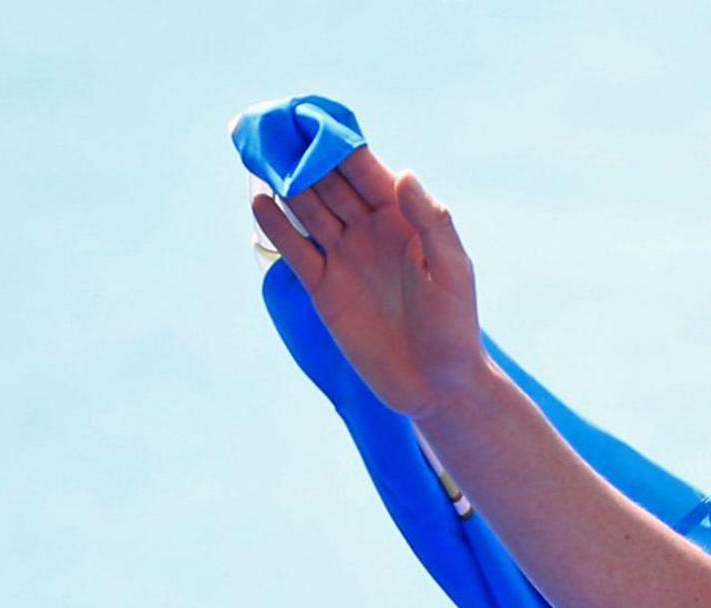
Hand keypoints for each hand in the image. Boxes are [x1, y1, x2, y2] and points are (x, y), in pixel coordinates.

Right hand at [246, 147, 488, 419]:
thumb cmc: (455, 330)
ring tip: (255, 153)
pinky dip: (275, 225)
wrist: (437, 387)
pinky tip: (258, 200)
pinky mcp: (323, 286)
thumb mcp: (452, 274)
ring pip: (306, 207)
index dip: (338, 143)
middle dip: (301, 155)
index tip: (311, 117)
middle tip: (270, 126)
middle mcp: (370, 230)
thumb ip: (432, 224)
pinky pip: (294, 248)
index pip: (366, 170)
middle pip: (328, 181)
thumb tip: (404, 175)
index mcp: (404, 220)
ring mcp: (344, 256)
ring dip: (282, 181)